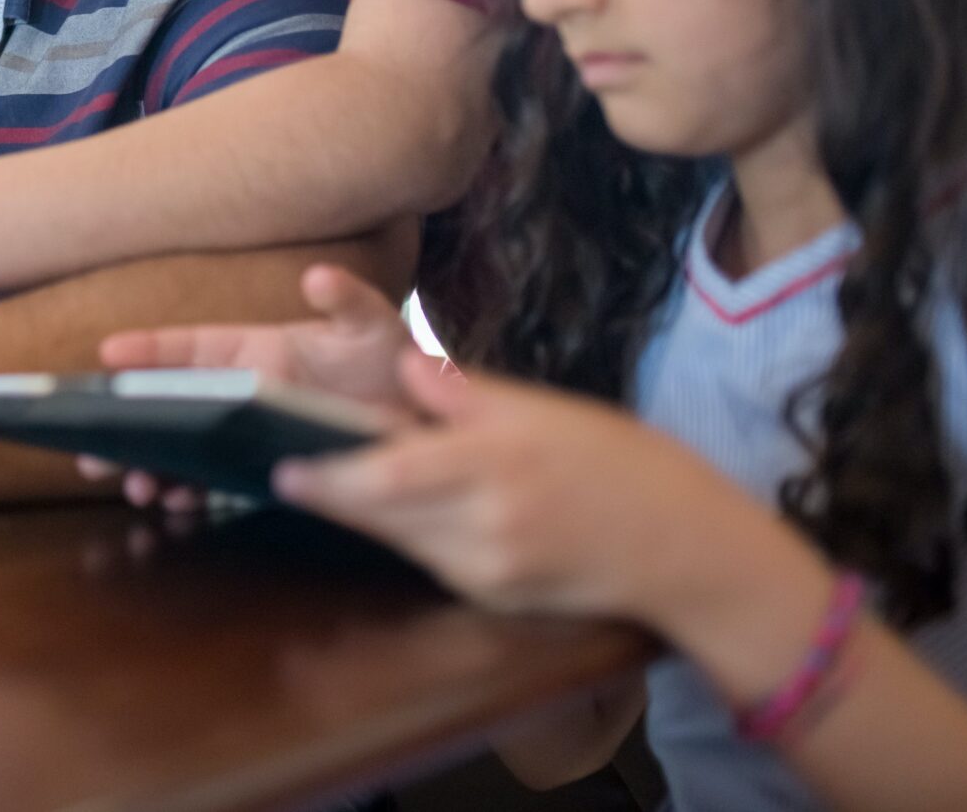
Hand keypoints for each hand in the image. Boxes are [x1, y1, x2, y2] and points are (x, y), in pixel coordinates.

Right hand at [83, 264, 416, 508]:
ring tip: (134, 484)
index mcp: (250, 350)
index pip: (187, 347)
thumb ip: (346, 299)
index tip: (108, 353)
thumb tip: (320, 277)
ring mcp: (245, 433)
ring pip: (183, 447)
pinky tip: (175, 503)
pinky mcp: (261, 468)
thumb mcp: (371, 324)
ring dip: (150, 466)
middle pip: (168, 405)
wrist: (422, 421)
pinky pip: (212, 481)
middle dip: (127, 424)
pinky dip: (189, 494)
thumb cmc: (388, 361)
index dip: (147, 350)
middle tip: (92, 446)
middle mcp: (237, 391)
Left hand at [273, 352, 773, 622]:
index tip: (282, 467)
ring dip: (368, 516)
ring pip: (402, 541)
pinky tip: (404, 511)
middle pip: (383, 517)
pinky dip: (411, 535)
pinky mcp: (495, 600)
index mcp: (496, 465)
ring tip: (331, 481)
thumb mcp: (546, 410)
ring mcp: (490, 571)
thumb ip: (466, 394)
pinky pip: (433, 562)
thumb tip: (405, 367)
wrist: (684, 548)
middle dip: (333, 496)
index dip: (331, 479)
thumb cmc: (617, 462)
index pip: (390, 478)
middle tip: (287, 469)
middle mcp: (487, 526)